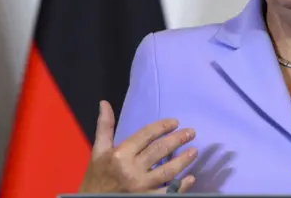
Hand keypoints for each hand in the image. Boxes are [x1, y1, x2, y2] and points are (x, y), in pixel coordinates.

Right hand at [78, 101, 197, 193]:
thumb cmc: (96, 176)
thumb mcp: (98, 151)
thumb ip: (105, 126)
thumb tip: (104, 103)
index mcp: (121, 155)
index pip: (146, 136)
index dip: (162, 127)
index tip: (175, 122)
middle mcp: (132, 170)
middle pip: (160, 151)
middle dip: (177, 140)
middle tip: (191, 133)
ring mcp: (141, 187)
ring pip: (167, 171)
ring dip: (183, 160)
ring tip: (194, 151)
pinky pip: (168, 193)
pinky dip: (181, 186)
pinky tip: (191, 178)